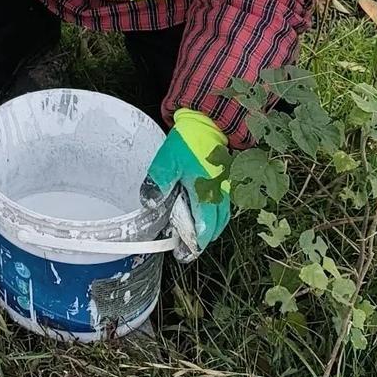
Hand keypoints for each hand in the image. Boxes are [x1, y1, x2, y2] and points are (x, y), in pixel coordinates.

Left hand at [141, 108, 230, 259]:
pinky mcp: (226, 184)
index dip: (193, 245)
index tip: (182, 253)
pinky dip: (212, 217)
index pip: (203, 229)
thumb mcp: (167, 161)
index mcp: (205, 195)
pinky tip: (200, 215)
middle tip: (184, 247)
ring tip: (191, 235)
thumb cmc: (189, 142)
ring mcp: (225, 191)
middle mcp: (219, 197)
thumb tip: (149, 204)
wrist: (209, 124)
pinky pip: (222, 208)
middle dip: (200, 241)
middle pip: (213, 229)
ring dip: (207, 230)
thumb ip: (158, 183)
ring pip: (220, 220)